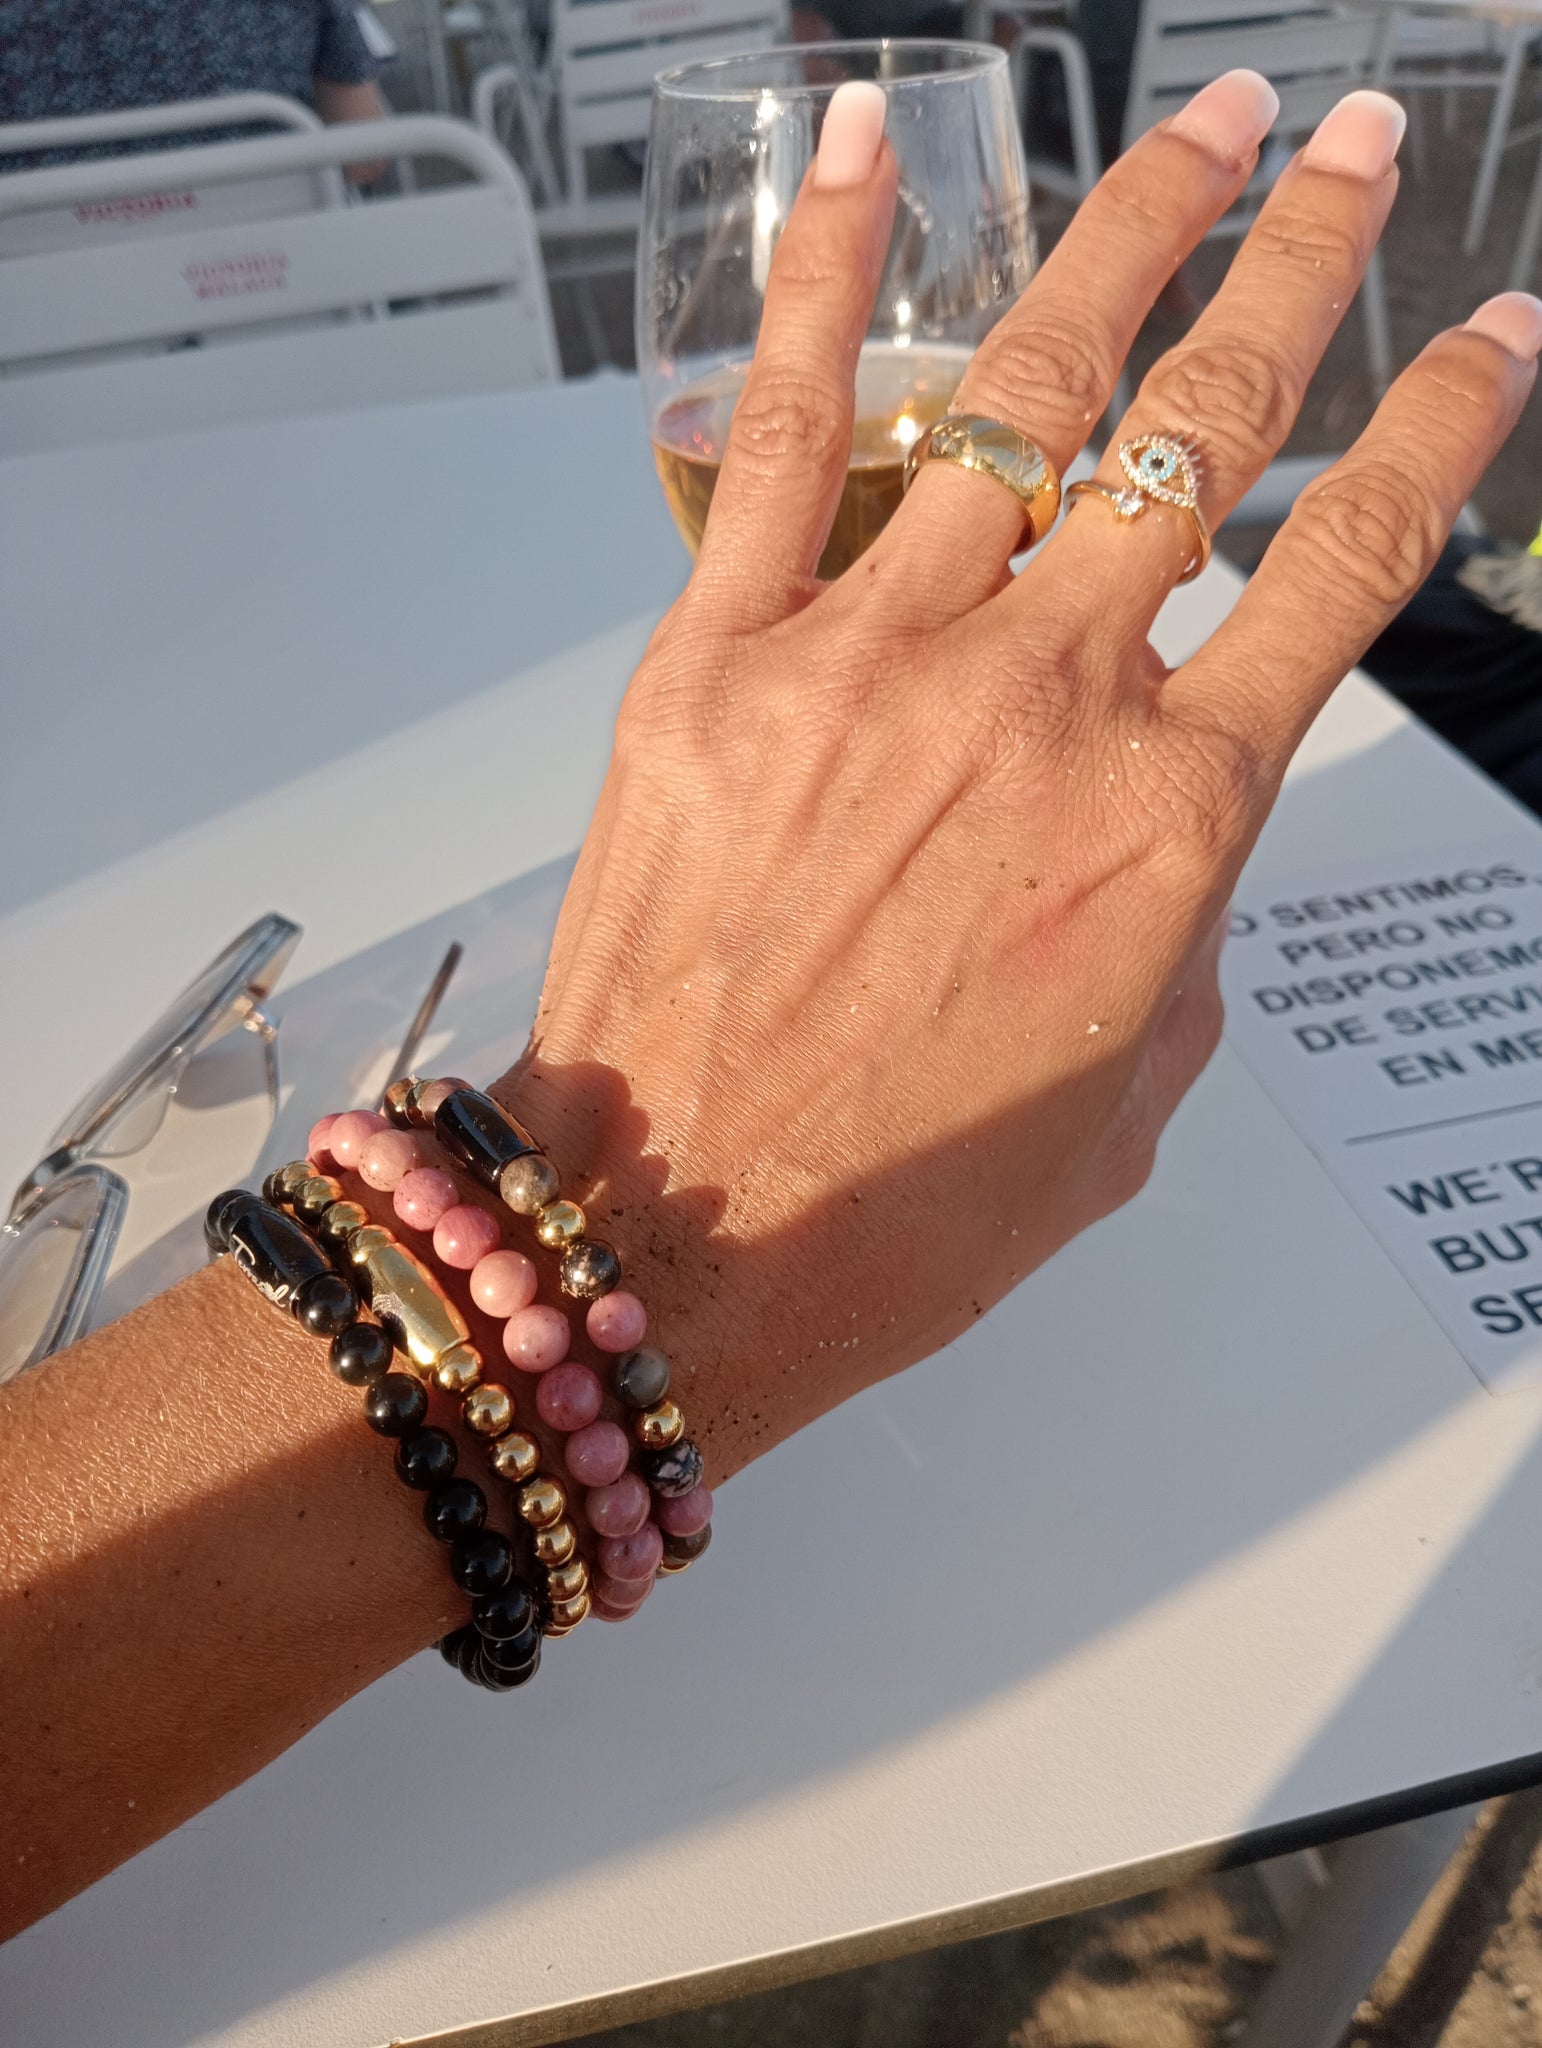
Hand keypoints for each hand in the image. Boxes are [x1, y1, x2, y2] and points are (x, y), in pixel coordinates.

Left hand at [490, 75, 1536, 1482]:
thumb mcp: (1124, 1101)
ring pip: (1028, 388)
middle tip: (1349, 144)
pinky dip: (824, 272)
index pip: (1350, 566)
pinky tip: (868, 144)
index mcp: (1170, 818)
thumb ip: (1180, 934)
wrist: (678, 1240)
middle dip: (1304, 261)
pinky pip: (785, 427)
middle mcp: (1045, 702)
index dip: (1442, 427)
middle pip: (1211, 427)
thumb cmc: (899, 1203)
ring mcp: (876, 656)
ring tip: (1201, 120)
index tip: (1493, 330)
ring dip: (1133, 229)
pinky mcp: (721, 655)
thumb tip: (1164, 836)